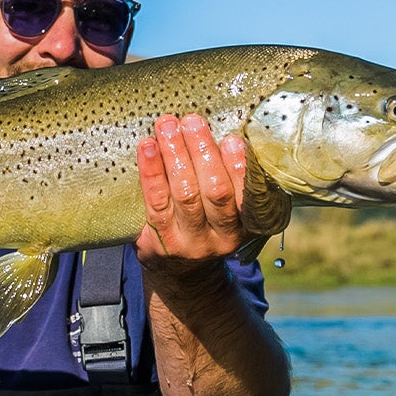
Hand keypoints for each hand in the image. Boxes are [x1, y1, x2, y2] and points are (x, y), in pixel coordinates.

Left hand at [135, 114, 249, 270]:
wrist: (182, 273)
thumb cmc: (208, 225)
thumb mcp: (231, 212)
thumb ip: (233, 180)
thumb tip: (224, 126)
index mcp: (247, 226)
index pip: (246, 196)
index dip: (239, 168)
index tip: (232, 139)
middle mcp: (222, 237)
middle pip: (215, 192)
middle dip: (203, 152)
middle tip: (193, 121)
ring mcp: (190, 242)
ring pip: (184, 194)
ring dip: (175, 154)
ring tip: (168, 125)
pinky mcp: (160, 241)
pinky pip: (156, 201)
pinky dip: (152, 171)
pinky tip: (148, 146)